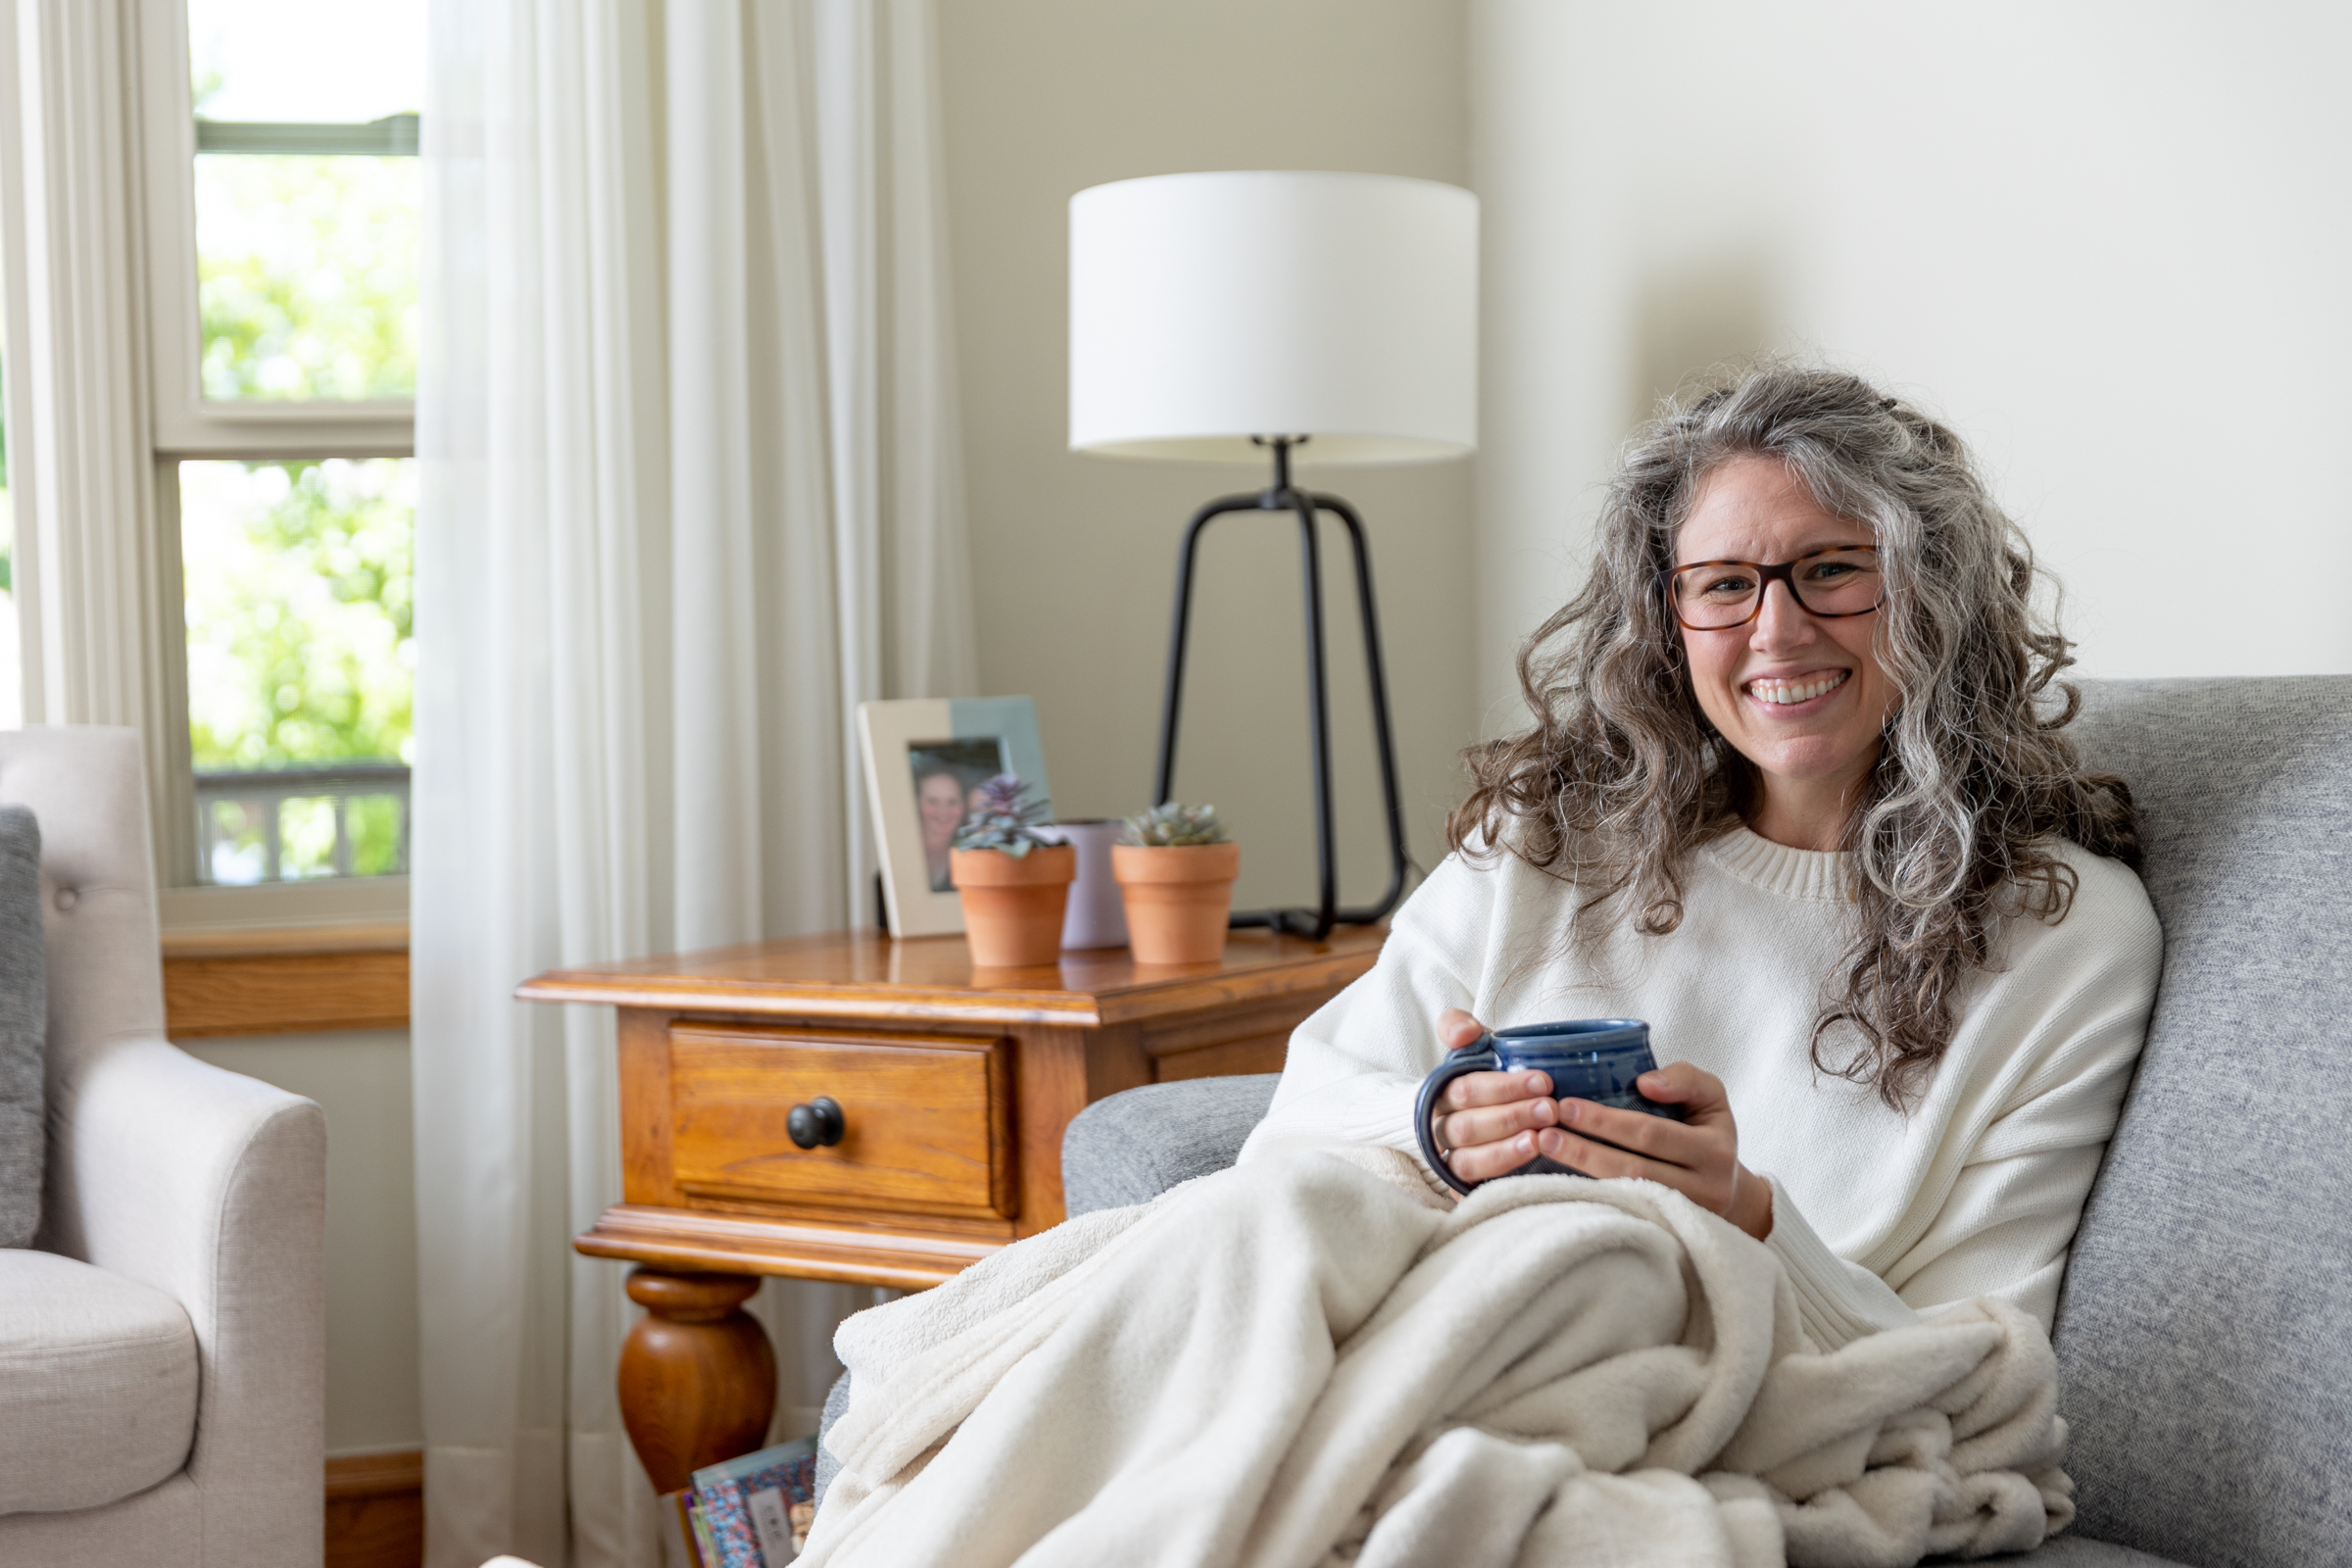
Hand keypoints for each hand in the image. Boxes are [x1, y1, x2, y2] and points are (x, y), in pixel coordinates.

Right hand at [1427, 1008, 1565, 1183]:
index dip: (1503, 1087)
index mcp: (1442, 1092)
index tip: (1543, 1081)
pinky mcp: (1463, 1186)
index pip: (1465, 1090)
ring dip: (1505, 1150)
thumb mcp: (1476, 1047)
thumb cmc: (1492, 1079)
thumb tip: (1462, 1033)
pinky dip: (1499, 1176)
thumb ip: (1459, 1026)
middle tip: (1550, 1110)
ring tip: (1538, 1140)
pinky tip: (1526, 1167)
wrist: (1503, 1114)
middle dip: (1511, 1117)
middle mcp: (1441, 1127)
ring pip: (1467, 1160)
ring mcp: (1451, 1159)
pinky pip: (1474, 1187)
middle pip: (1467, 1126)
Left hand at [1537, 1062, 1773, 1239]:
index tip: (1567, 1106)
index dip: (1606, 1122)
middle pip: (1633, 1169)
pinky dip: (1591, 1198)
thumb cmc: (1708, 1133)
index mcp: (1715, 1151)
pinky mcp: (1666, 1234)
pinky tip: (1561, 1181)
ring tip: (1546, 1148)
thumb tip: (1645, 1082)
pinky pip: (1625, 1216)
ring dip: (1581, 1173)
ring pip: (1625, 1196)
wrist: (1728, 1191)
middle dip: (1584, 1149)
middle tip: (1545, 1130)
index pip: (1651, 1134)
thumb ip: (1683, 1080)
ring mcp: (1684, 1218)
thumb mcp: (1710, 1097)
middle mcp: (1705, 1190)